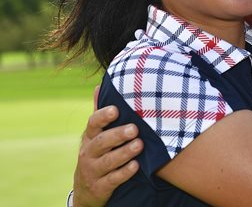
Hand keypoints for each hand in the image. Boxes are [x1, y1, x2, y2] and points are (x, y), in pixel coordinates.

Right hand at [73, 87, 141, 206]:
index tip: (116, 110)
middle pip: (102, 142)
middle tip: (134, 128)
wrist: (86, 189)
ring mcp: (93, 171)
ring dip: (124, 153)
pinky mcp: (100, 187)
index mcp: (90, 137)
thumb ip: (100, 114)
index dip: (103, 117)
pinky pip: (112, 180)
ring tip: (139, 145)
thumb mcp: (96, 135)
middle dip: (118, 134)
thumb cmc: (98, 153)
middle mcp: (88, 153)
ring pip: (108, 161)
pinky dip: (124, 173)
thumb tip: (99, 86)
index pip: (92, 124)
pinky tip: (136, 166)